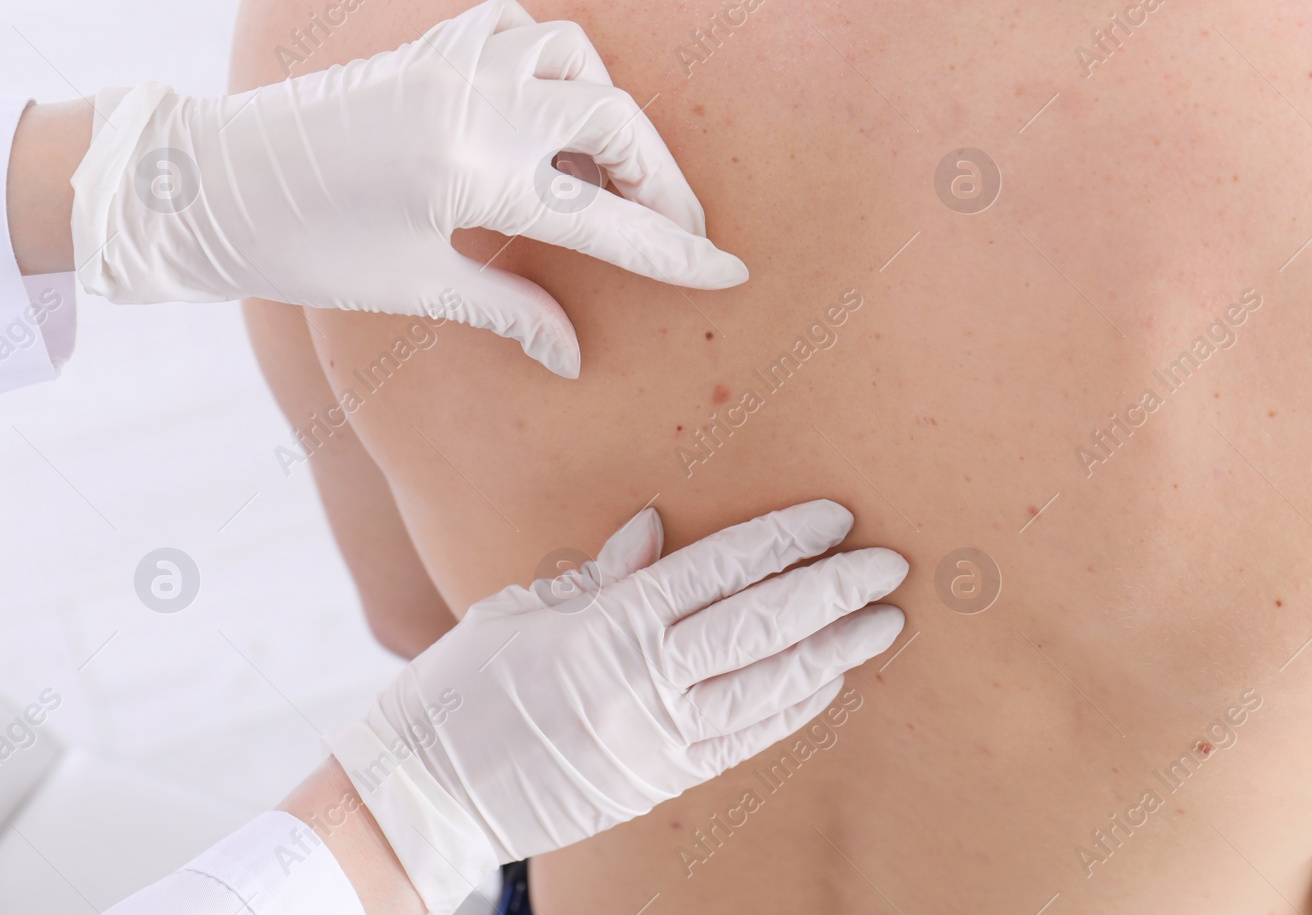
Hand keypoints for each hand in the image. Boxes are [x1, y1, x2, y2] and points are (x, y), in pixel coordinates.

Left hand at [66, 0, 745, 376]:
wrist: (206, 184)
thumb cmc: (301, 246)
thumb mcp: (411, 285)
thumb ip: (508, 310)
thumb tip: (573, 356)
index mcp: (466, 172)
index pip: (603, 215)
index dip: (673, 248)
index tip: (728, 269)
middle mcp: (467, 102)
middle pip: (610, 118)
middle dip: (659, 174)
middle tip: (676, 224)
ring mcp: (446, 62)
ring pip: (570, 56)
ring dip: (608, 109)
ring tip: (604, 170)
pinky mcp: (425, 46)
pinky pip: (516, 25)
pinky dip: (549, 61)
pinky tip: (541, 109)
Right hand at [327, 500, 906, 912]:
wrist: (422, 797)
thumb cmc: (458, 691)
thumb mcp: (517, 613)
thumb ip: (598, 573)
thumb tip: (656, 526)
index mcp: (603, 630)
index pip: (715, 572)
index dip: (781, 540)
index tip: (833, 515)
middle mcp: (640, 686)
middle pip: (760, 628)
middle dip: (832, 591)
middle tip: (889, 564)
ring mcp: (655, 741)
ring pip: (768, 690)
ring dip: (834, 652)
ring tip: (883, 621)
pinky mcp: (659, 781)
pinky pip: (745, 741)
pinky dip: (794, 707)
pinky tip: (830, 681)